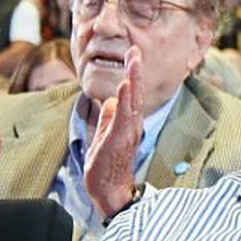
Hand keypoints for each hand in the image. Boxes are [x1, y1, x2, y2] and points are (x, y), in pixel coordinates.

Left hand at [85, 48, 144, 221]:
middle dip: (135, 71)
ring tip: (133, 61)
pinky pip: (123, 117)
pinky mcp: (120, 140)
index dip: (132, 74)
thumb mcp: (104, 136)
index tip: (132, 55)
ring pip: (132, 101)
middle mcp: (132, 125)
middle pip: (135, 93)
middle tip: (135, 50)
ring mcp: (128, 132)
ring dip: (133, 80)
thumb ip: (108, 119)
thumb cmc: (106, 166)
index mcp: (127, 123)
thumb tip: (110, 101)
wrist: (108, 190)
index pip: (131, 95)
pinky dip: (126, 101)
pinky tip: (125, 87)